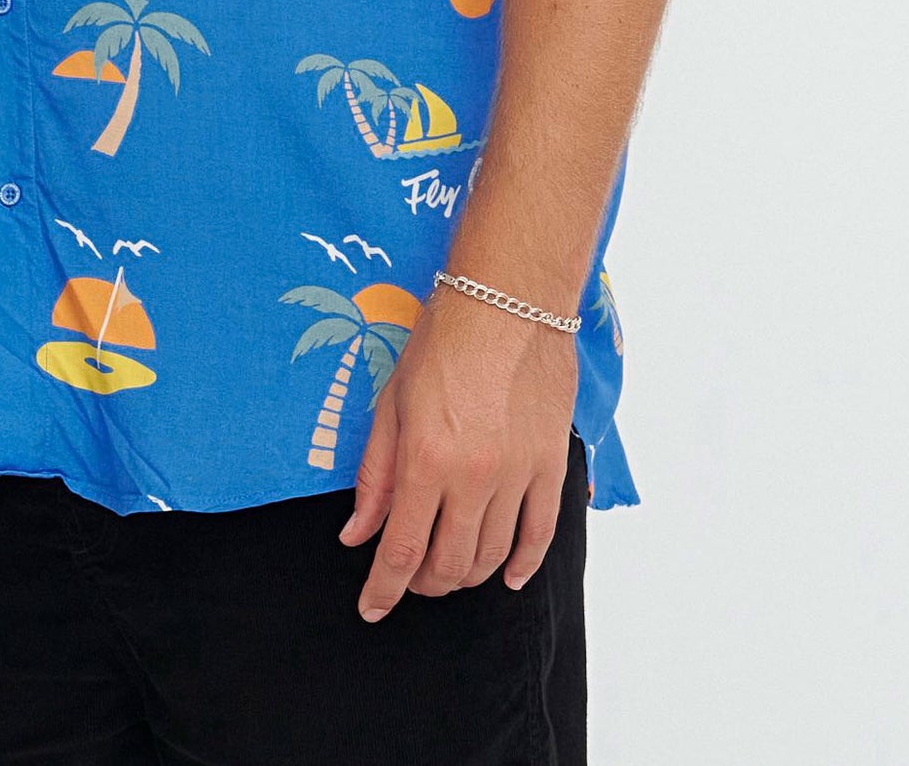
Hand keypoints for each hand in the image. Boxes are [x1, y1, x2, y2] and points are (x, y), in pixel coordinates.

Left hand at [337, 287, 577, 620]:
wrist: (507, 300)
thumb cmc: (442, 342)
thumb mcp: (391, 403)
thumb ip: (374, 476)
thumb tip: (356, 534)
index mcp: (425, 460)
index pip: (401, 550)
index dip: (384, 589)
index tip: (372, 608)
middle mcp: (473, 477)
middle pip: (448, 563)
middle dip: (423, 583)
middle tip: (409, 579)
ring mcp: (518, 475)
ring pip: (492, 557)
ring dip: (465, 576)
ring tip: (448, 570)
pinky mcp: (551, 465)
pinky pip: (541, 534)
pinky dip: (523, 565)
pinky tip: (507, 576)